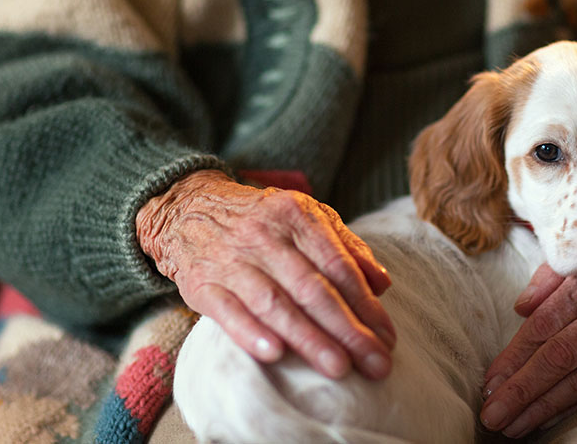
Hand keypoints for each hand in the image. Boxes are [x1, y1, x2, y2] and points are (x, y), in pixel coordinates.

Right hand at [136, 169, 395, 379]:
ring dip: (309, 338)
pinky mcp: (202, 283)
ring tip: (338, 368)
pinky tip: (274, 354)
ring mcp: (232, 260)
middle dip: (348, 330)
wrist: (188, 207)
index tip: (388, 338)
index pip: (338, 267)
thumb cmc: (261, 221)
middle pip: (313, 289)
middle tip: (376, 363)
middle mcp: (265, 236)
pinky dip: (250, 333)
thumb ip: (346, 248)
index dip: (366, 305)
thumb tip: (382, 284)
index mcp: (297, 216)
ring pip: (275, 303)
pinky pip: (227, 311)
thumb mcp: (306, 218)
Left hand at [479, 208, 576, 437]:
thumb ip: (554, 278)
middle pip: (558, 358)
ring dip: (545, 406)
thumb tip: (520, 308)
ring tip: (515, 425)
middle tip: (493, 414)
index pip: (543, 326)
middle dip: (522, 390)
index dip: (514, 357)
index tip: (490, 381)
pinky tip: (555, 418)